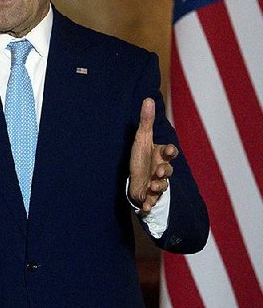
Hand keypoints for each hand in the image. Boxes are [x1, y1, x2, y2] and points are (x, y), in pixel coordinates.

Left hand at [128, 98, 177, 212]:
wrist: (137, 179)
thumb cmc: (142, 158)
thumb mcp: (142, 139)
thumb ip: (146, 121)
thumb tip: (148, 98)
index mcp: (161, 156)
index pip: (170, 153)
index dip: (170, 152)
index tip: (169, 150)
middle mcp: (161, 170)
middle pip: (168, 171)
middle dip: (165, 172)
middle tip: (159, 172)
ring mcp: (156, 184)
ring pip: (161, 187)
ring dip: (157, 187)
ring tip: (151, 186)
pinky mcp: (148, 197)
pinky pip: (150, 203)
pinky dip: (148, 206)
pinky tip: (144, 209)